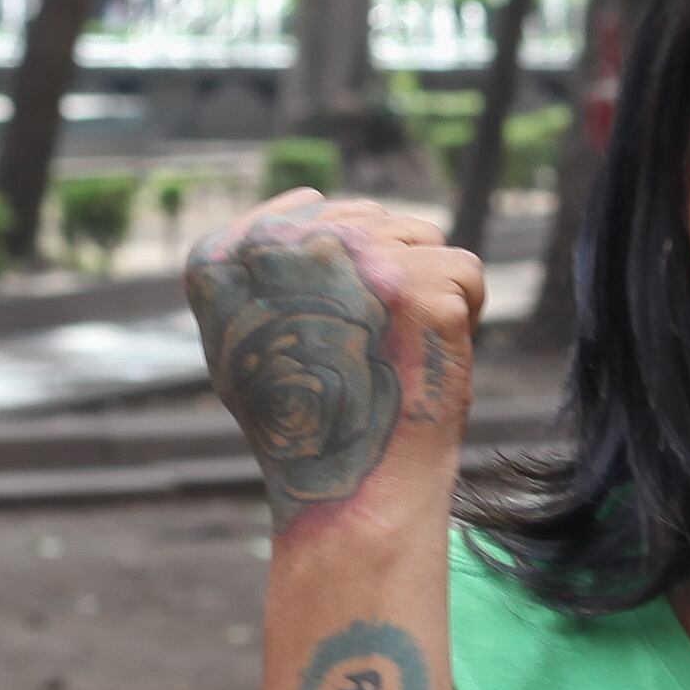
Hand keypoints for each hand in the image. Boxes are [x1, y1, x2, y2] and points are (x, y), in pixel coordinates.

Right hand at [187, 190, 488, 540]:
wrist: (352, 490)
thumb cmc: (302, 421)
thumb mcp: (244, 336)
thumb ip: (264, 262)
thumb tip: (314, 198)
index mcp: (225, 255)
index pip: (314, 207)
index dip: (341, 269)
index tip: (328, 328)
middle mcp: (282, 244)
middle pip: (373, 217)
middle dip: (387, 275)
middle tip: (366, 348)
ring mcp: (351, 258)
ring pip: (424, 236)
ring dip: (426, 289)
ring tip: (395, 351)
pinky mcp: (416, 284)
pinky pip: (464, 270)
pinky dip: (464, 314)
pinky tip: (428, 359)